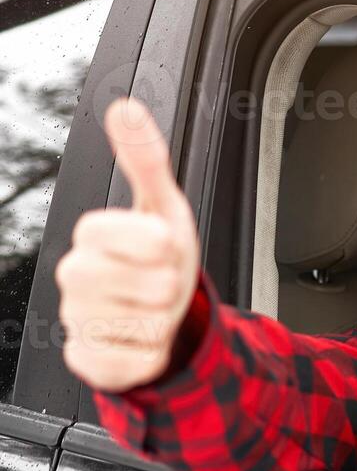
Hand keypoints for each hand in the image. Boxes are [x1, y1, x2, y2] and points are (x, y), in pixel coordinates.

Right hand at [57, 98, 200, 392]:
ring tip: (153, 307)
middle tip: (161, 279)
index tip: (164, 244)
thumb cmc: (160, 257)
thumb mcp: (163, 204)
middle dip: (167, 284)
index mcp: (92, 236)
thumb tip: (125, 107)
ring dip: (162, 319)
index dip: (153, 241)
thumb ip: (146, 159)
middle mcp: (76, 277)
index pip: (115, 232)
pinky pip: (131, 363)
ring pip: (139, 325)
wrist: (162, 312)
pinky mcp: (89, 361)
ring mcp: (78, 320)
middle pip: (140, 283)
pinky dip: (151, 354)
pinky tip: (143, 338)